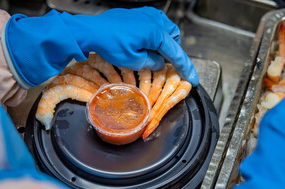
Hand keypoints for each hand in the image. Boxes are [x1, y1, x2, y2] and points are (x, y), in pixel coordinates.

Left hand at [4, 8, 197, 87]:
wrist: (91, 30)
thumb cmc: (110, 44)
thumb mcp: (133, 61)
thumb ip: (152, 63)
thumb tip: (159, 63)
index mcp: (157, 33)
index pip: (176, 53)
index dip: (185, 68)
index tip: (193, 79)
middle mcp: (155, 20)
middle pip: (173, 39)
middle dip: (172, 52)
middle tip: (164, 65)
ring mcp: (147, 14)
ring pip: (165, 30)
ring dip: (163, 43)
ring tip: (152, 55)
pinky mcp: (139, 13)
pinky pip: (155, 24)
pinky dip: (154, 36)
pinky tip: (144, 44)